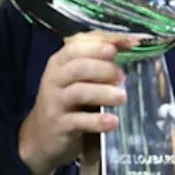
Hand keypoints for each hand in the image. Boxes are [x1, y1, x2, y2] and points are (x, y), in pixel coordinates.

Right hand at [18, 32, 135, 174]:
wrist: (43, 134)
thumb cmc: (69, 98)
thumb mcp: (79, 75)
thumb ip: (99, 57)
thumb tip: (130, 41)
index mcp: (61, 60)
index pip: (79, 44)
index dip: (105, 43)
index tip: (130, 44)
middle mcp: (54, 77)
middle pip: (79, 67)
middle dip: (105, 69)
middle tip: (122, 77)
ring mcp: (55, 101)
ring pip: (79, 92)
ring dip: (103, 93)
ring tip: (122, 97)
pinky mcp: (58, 125)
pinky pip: (78, 121)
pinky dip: (97, 121)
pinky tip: (113, 121)